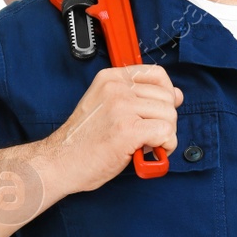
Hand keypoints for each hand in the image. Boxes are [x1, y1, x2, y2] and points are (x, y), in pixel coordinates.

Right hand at [45, 64, 181, 195]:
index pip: (156, 73)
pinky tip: (150, 151)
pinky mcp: (128, 130)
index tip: (159, 110)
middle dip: (165, 120)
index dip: (165, 94)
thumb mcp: (108, 107)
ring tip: (146, 144)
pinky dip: (165, 146)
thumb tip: (177, 94)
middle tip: (148, 135)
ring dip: (166, 135)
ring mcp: (121, 107)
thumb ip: (139, 98)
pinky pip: (166, 133)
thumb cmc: (83, 140)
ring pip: (169, 116)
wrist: (60, 163)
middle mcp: (116, 89)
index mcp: (110, 79)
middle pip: (166, 97)